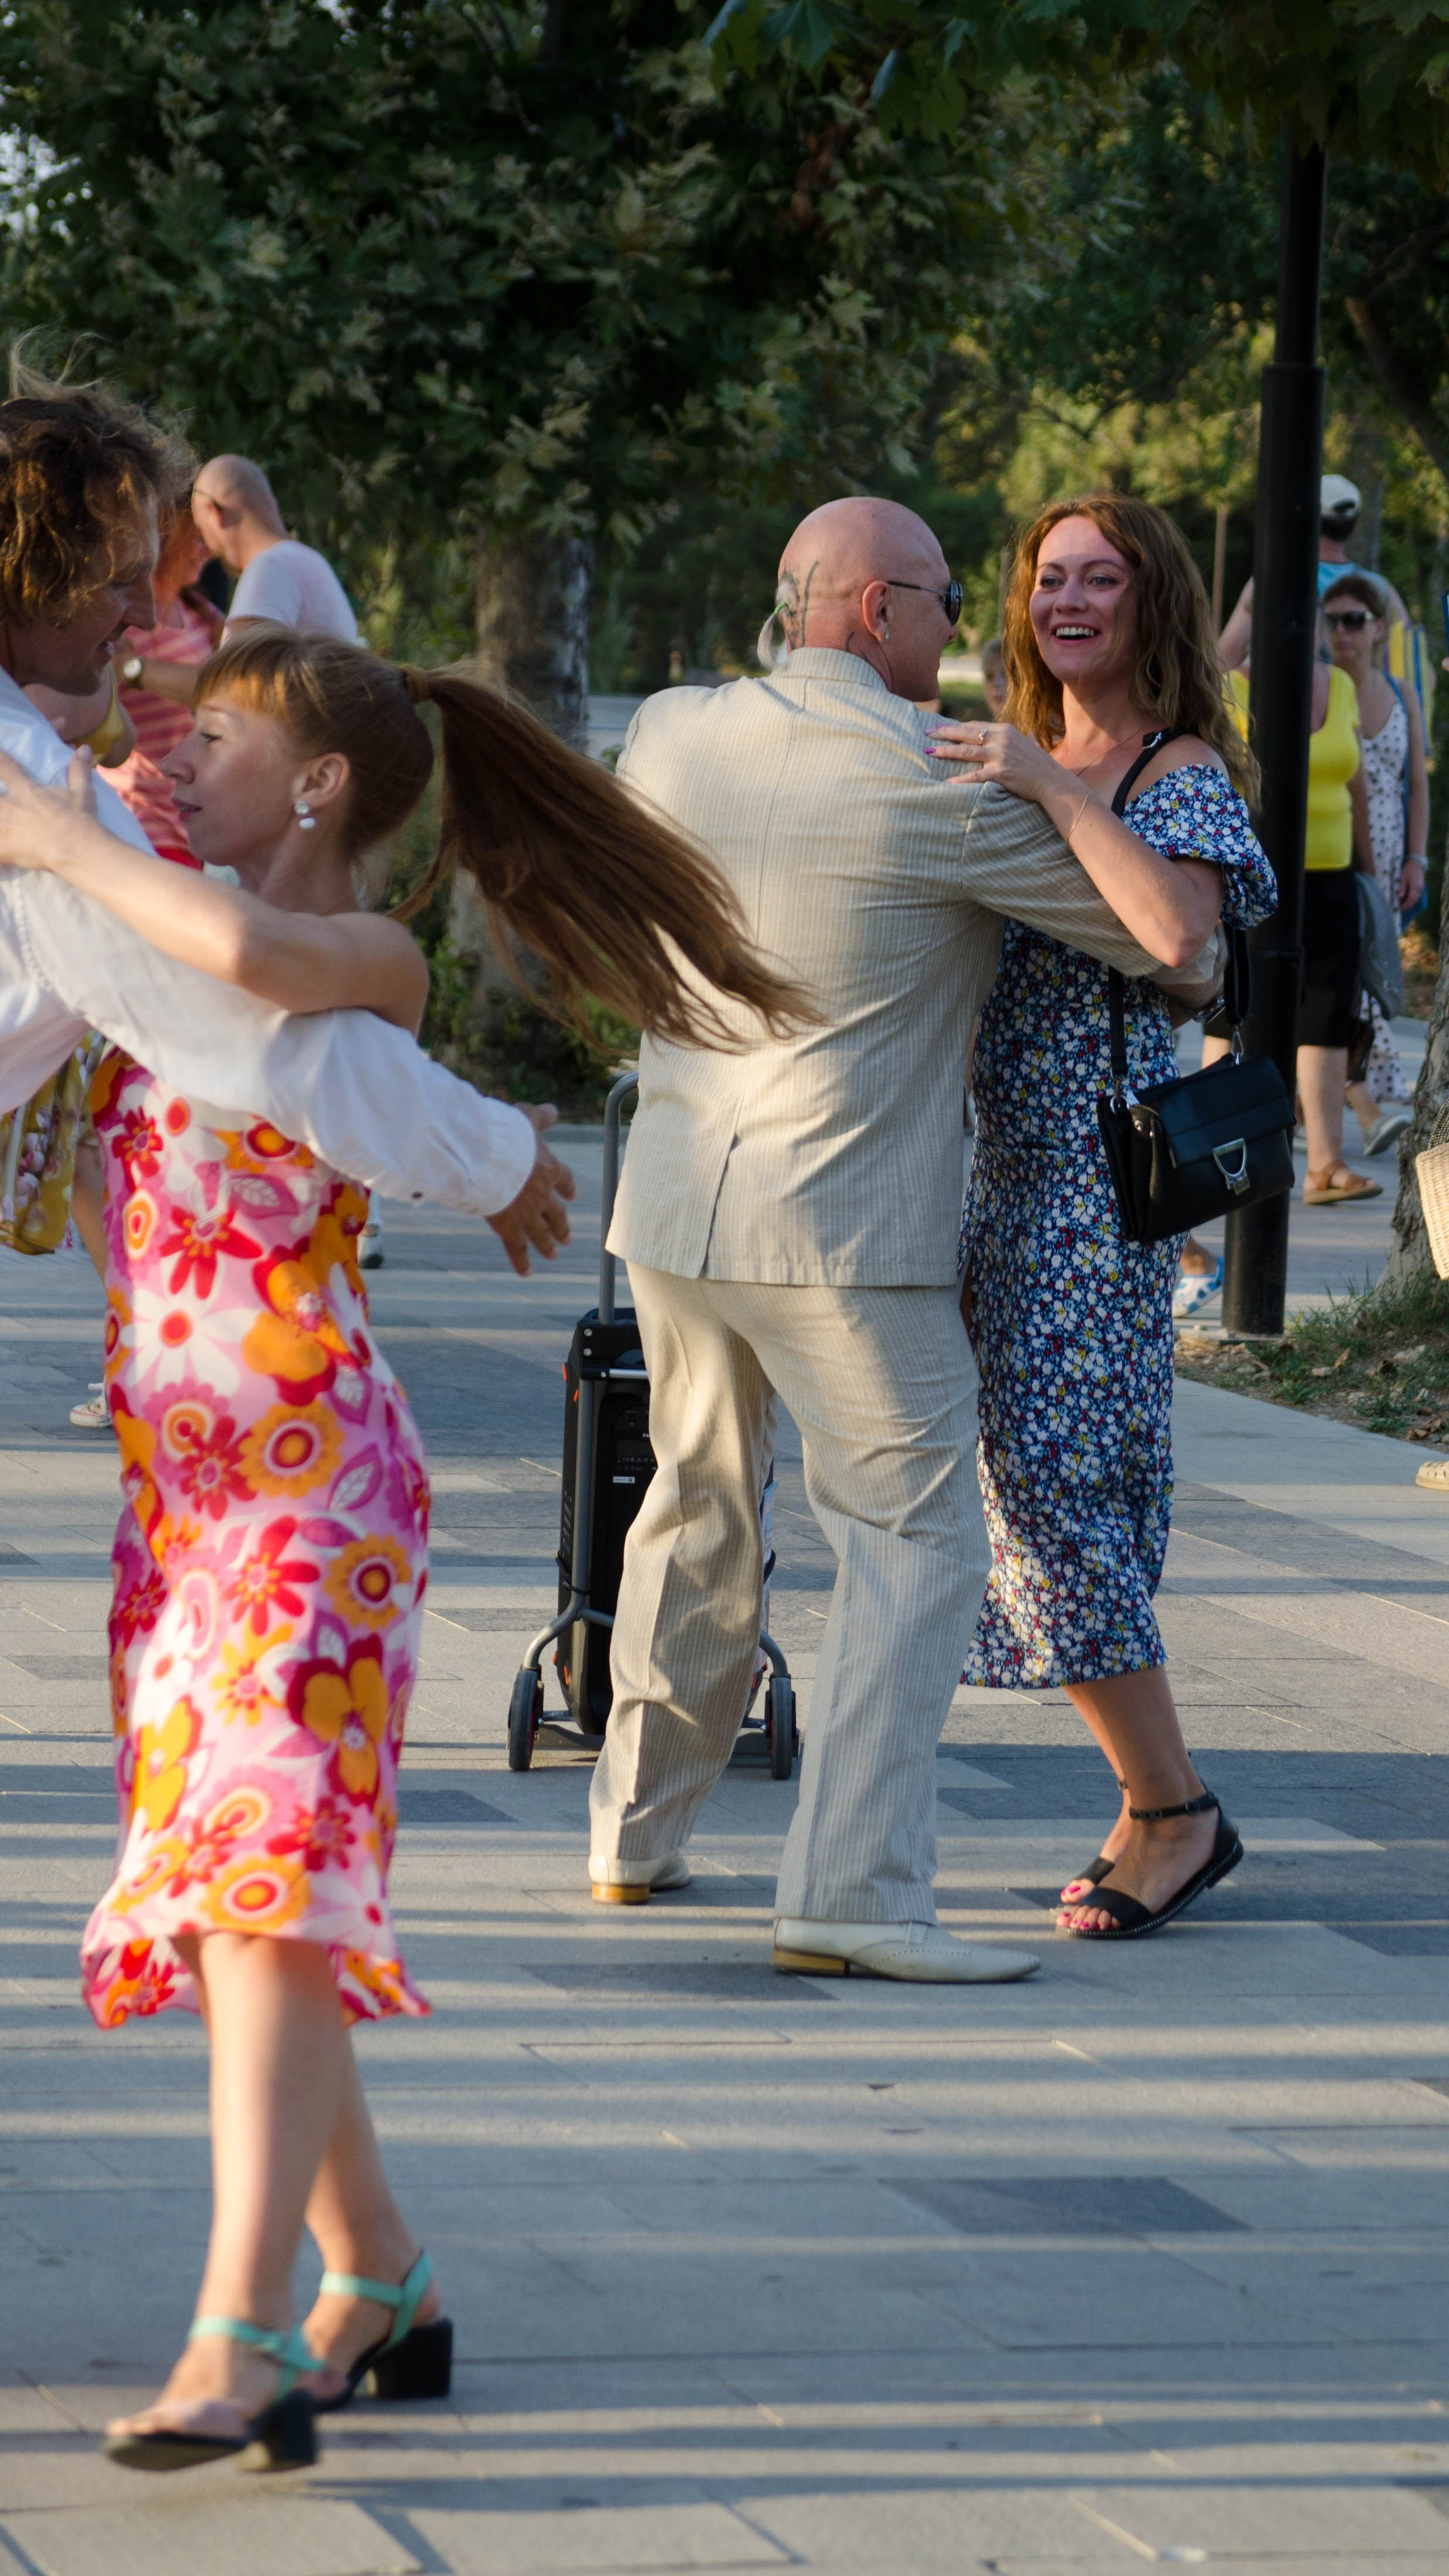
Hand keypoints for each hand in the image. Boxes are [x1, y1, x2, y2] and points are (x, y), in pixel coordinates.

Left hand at [0, 742, 96, 870]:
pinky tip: (1, 857)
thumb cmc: (79, 819)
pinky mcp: (4, 847)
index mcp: (25, 789)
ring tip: (1, 825)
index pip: (3, 765)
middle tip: (2, 804)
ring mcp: (4, 826)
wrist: (76, 847)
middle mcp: (9, 804)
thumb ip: (78, 771)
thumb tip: (84, 748)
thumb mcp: (82, 793)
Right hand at [486, 1103, 576, 1276]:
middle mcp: (542, 1194)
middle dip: (562, 1226)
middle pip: (556, 1214)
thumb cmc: (507, 1134)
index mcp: (549, 1169)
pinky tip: (526, 1273)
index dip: (567, 1188)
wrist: (489, 1157)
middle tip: (567, 1238)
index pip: (564, 1180)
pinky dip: (521, 1261)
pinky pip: (516, 1247)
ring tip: (553, 1255)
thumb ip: (539, 1117)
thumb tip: (552, 1109)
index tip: (571, 1196)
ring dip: (547, 1245)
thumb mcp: (526, 1119)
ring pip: (541, 1233)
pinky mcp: (508, 1226)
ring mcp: (527, 1213)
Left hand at [924, 717, 1065, 804]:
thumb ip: (1010, 738)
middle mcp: (1001, 739)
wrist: (1051, 780)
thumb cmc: (1038, 764)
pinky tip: (946, 783)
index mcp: (1005, 730)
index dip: (956, 726)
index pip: (975, 726)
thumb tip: (1001, 735)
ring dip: (945, 751)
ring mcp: (1000, 755)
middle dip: (944, 733)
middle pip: (966, 734)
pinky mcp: (1000, 773)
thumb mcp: (1024, 743)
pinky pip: (974, 776)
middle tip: (927, 734)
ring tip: (929, 752)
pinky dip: (959, 780)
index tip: (940, 727)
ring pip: (966, 751)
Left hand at [1400, 858, 1425, 910]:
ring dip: (1410, 904)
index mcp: (1415, 886)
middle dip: (1407, 906)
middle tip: (1399, 910)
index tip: (1399, 909)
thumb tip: (1401, 897)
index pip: (1411, 899)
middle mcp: (1420, 888)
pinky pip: (1417, 896)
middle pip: (1414, 901)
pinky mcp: (1421, 888)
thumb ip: (1402, 887)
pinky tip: (1406, 901)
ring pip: (1416, 900)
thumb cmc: (1407, 870)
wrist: (1416, 863)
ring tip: (1402, 906)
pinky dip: (1412, 900)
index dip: (1406, 905)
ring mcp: (1422, 888)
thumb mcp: (1402, 878)